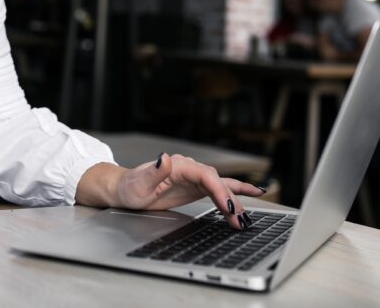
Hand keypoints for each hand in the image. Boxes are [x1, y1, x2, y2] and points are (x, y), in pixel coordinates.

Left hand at [113, 154, 264, 228]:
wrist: (126, 190)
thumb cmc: (130, 186)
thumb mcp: (138, 183)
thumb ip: (154, 172)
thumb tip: (165, 158)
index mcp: (179, 166)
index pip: (206, 176)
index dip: (219, 190)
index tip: (228, 206)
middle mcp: (190, 168)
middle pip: (217, 183)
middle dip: (230, 202)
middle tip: (239, 221)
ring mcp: (194, 177)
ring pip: (221, 186)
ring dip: (236, 201)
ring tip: (247, 218)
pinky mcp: (196, 187)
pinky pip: (219, 188)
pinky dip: (236, 191)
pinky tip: (253, 193)